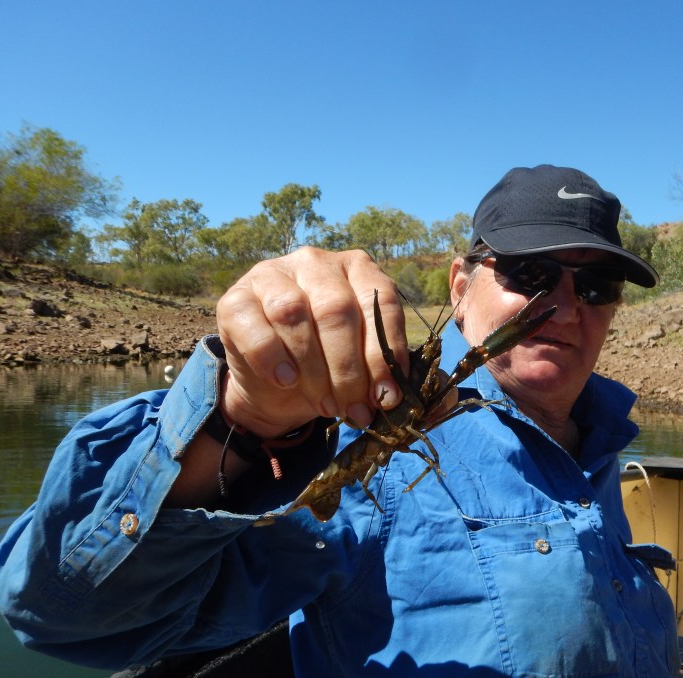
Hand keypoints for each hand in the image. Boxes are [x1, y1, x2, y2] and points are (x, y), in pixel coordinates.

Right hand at [215, 247, 407, 436]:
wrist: (275, 385)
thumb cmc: (330, 369)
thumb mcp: (367, 372)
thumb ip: (403, 380)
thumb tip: (446, 401)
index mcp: (359, 270)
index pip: (380, 302)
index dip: (386, 353)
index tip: (388, 397)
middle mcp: (317, 262)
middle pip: (338, 309)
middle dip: (350, 369)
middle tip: (355, 410)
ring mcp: (272, 274)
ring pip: (295, 315)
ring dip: (314, 369)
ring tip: (326, 405)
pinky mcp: (235, 298)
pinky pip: (256, 326)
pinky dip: (273, 357)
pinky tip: (286, 381)